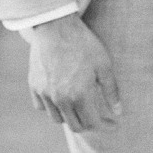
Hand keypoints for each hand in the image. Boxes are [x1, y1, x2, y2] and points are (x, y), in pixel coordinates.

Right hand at [27, 15, 120, 133]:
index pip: (92, 123)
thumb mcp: (103, 65)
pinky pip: (41, 107)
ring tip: (80, 108)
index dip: (105, 126)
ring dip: (70, 118)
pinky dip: (52, 108)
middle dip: (89, 125)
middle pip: (75, 126)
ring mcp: (45, 93)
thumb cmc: (83, 44)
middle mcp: (60, 99)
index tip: (113, 124)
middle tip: (98, 118)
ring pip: (57, 119)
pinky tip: (61, 99)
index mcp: (79, 95)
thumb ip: (111, 91)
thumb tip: (118, 112)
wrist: (55, 26)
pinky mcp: (34, 86)